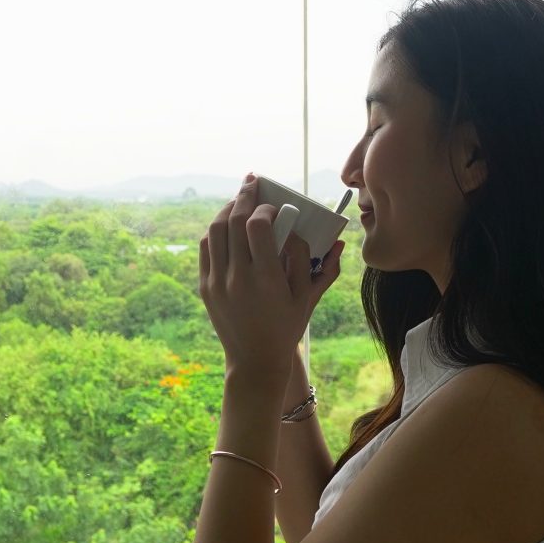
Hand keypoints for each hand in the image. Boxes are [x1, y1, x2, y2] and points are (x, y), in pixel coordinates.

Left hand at [198, 174, 345, 383]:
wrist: (254, 360)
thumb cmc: (287, 327)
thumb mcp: (309, 299)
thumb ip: (323, 267)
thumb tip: (337, 239)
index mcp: (267, 279)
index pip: (258, 226)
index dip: (266, 209)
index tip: (275, 207)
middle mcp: (239, 278)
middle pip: (234, 221)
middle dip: (245, 196)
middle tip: (253, 182)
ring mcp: (217, 282)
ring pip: (215, 230)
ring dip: (227, 208)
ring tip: (240, 199)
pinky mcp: (206, 287)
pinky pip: (206, 247)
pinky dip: (215, 229)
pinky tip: (226, 223)